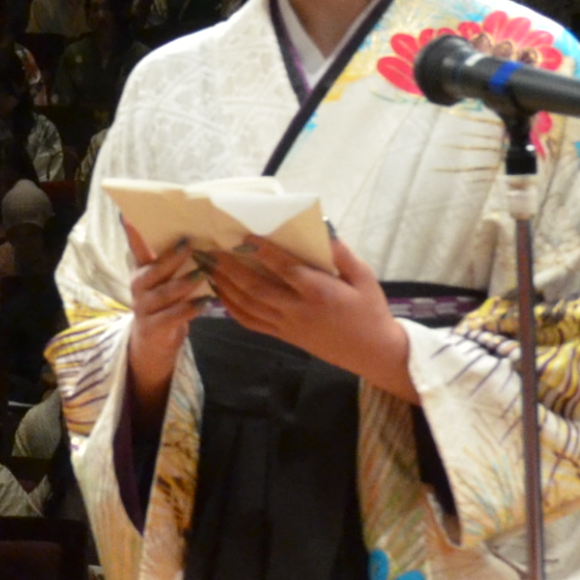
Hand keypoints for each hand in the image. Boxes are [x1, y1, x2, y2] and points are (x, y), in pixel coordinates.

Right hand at [123, 226, 204, 411]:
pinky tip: (205, 302)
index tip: (130, 216)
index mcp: (142, 272)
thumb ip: (175, 263)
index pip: (137, 249)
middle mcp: (139, 287)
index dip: (134, 234)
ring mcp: (144, 309)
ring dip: (183, 283)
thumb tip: (199, 236)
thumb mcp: (166, 282)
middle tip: (189, 243)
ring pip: (162, 294)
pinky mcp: (153, 328)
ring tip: (202, 273)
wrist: (152, 347)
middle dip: (170, 256)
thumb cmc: (165, 306)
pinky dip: (188, 309)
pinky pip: (171, 316)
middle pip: (152, 270)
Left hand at [204, 232, 415, 397]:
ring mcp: (288, 326)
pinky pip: (252, 323)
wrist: (372, 352)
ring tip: (207, 267)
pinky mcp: (284, 336)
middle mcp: (298, 310)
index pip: (285, 269)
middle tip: (210, 250)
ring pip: (248, 306)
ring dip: (225, 286)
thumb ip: (342, 253)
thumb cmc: (370, 310)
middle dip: (230, 268)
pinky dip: (232, 309)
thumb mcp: (364, 277)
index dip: (263, 252)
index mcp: (320, 292)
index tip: (245, 236)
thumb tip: (323, 227)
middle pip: (256, 288)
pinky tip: (220, 293)